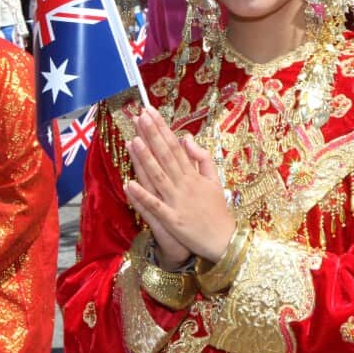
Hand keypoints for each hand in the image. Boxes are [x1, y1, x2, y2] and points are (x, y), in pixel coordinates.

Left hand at [123, 107, 235, 264]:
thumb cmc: (218, 211)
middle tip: (140, 116)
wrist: (224, 239)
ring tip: (133, 140)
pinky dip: (142, 195)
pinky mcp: (172, 220)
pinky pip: (155, 206)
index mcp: (193, 175)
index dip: (162, 129)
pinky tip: (129, 184)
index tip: (150, 113)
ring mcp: (178, 201)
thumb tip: (187, 139)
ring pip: (159, 176)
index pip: (175, 147)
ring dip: (145, 159)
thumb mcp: (215, 181)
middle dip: (152, 135)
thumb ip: (202, 159)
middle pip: (166, 156)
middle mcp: (185, 184)